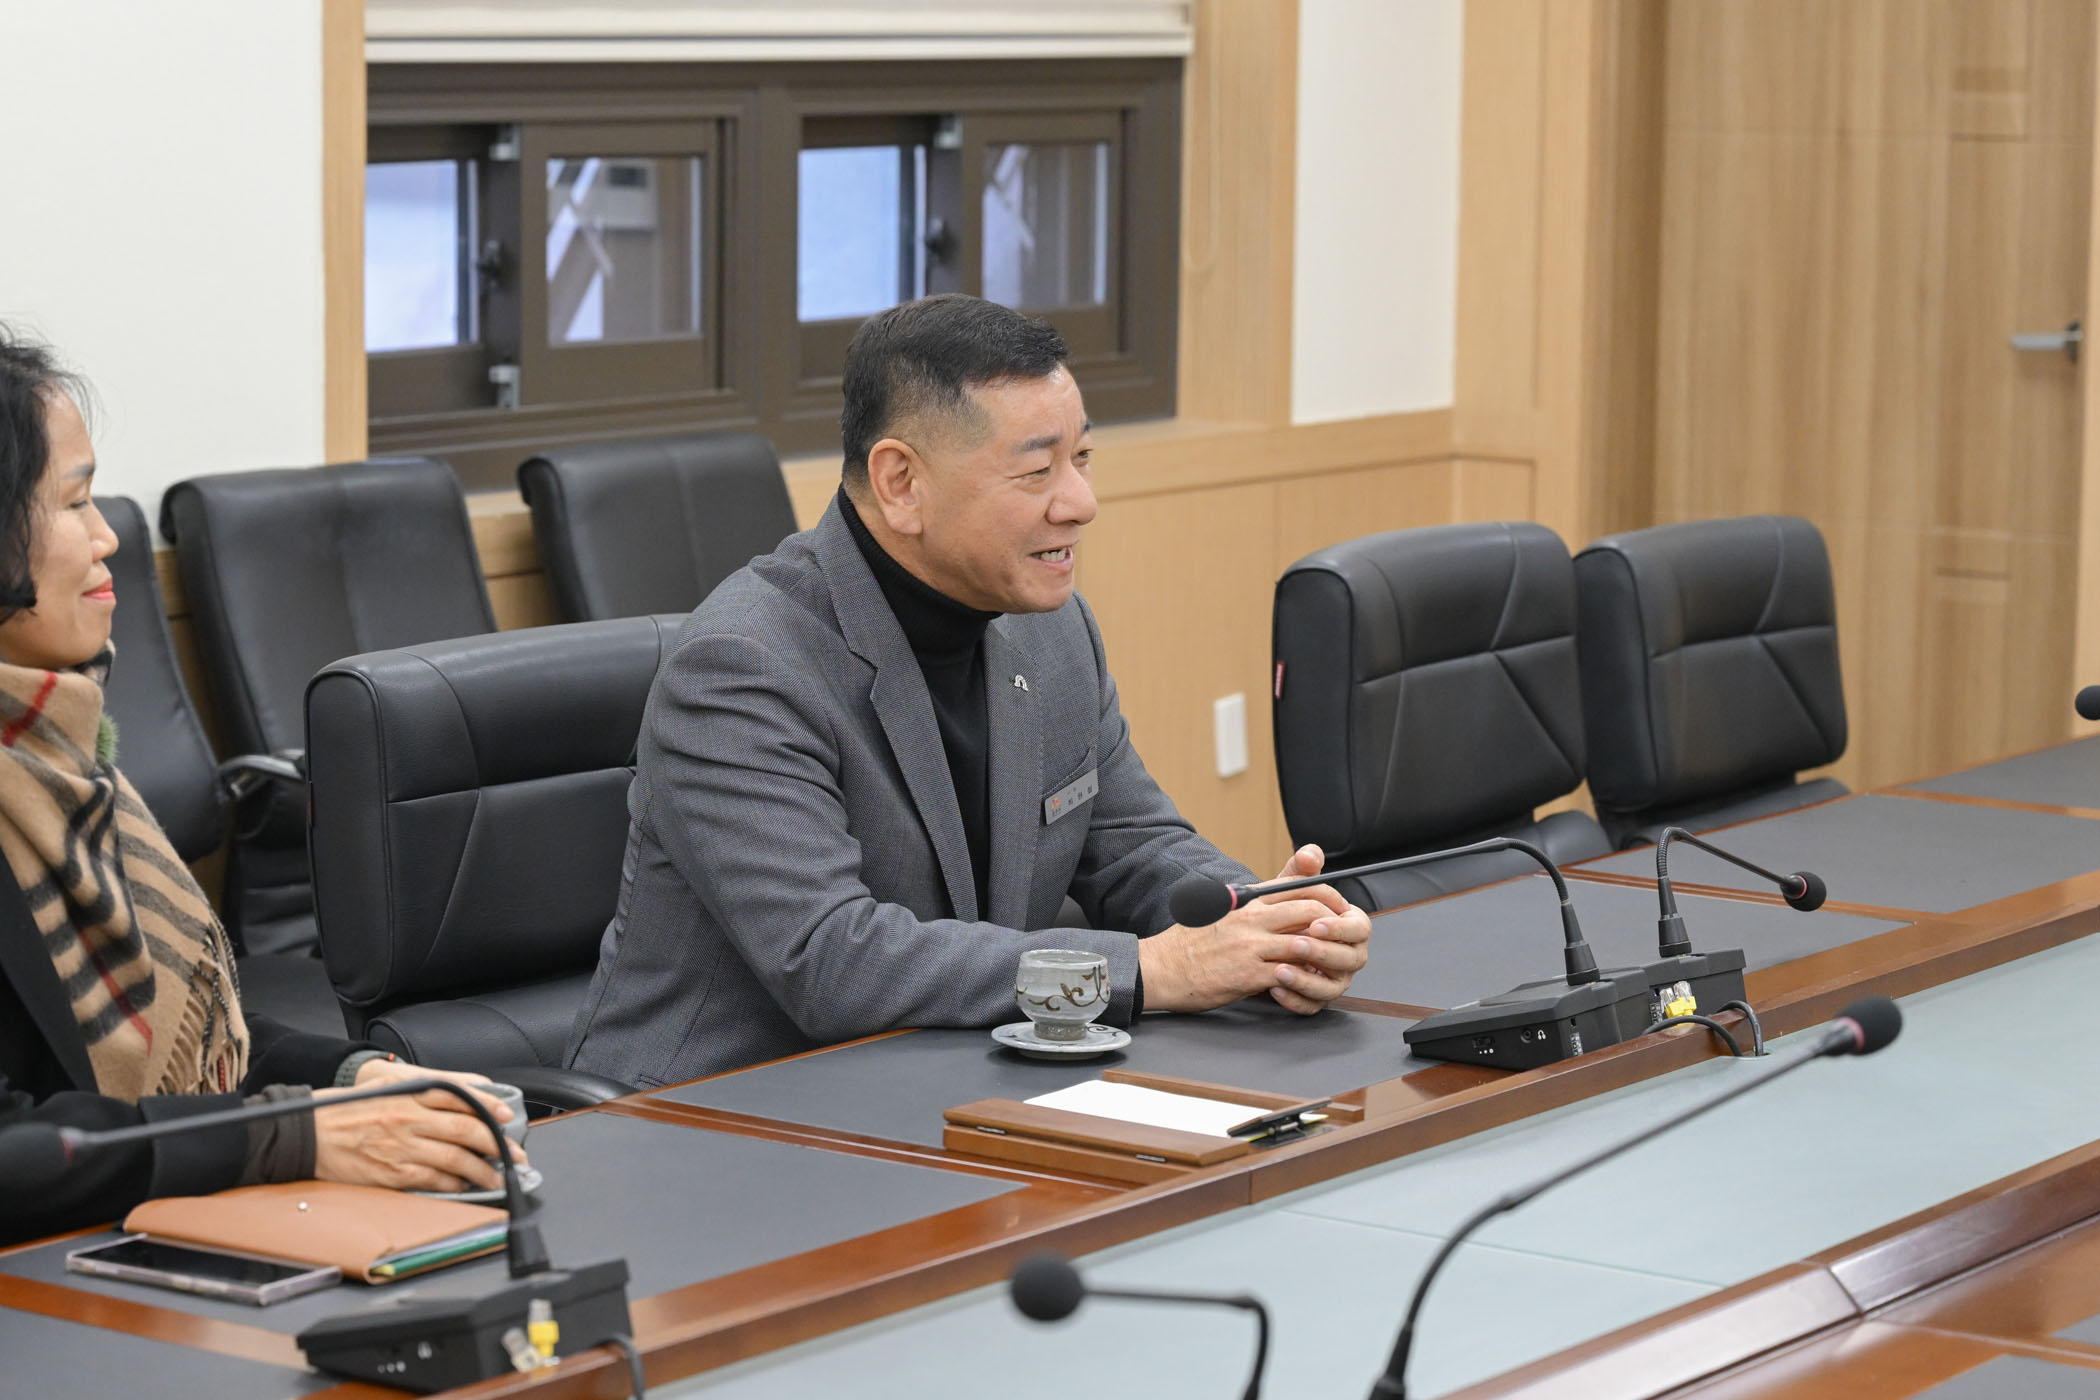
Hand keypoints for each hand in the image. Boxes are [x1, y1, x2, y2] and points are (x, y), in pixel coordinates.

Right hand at [313, 1065, 526, 1192]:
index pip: (460, 1096)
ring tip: (497, 1176)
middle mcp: (410, 1119)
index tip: (507, 1116)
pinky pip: (434, 1180)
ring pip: (456, 1159)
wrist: (309, 1134)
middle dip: (497, 1143)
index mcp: (409, 1094)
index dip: (489, 1105)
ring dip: (483, 1170)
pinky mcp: (394, 1173)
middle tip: (515, 1154)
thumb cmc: (345, 1111)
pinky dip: (454, 1184)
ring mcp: (403, 1147)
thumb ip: (420, 1092)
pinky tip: (465, 1185)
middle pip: (467, 1129)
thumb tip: (460, 1099)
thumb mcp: (384, 1087)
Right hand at [1140, 845, 1370, 1015]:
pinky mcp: (1248, 974)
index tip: (1338, 910)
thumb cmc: (1189, 943)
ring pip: (1305, 940)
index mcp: (1248, 901)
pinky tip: (1309, 984)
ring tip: (1332, 963)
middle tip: (1345, 938)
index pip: (1298, 886)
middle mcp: (1252, 918)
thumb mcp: (1222, 912)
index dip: (1327, 897)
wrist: (1160, 968)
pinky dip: (1305, 979)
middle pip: (1310, 909)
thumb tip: (1278, 906)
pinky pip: (1289, 973)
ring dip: (1324, 953)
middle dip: (1335, 923)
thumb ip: (1252, 907)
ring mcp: (1251, 945)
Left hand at [1251, 845, 1371, 1012]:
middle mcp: (1346, 956)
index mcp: (1348, 927)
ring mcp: (1333, 980)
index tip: (1317, 923)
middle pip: (1349, 959)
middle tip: (1297, 944)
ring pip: (1331, 987)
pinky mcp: (1315, 999)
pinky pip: (1310, 1005)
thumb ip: (1302, 870)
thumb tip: (1308, 855)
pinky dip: (1294, 998)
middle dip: (1323, 952)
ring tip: (1279, 969)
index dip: (1340, 927)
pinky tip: (1275, 988)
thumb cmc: (1285, 912)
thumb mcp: (1290, 889)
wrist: (1263, 940)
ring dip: (1306, 979)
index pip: (1359, 928)